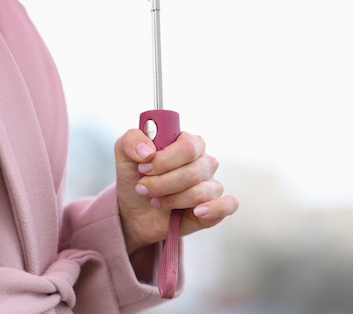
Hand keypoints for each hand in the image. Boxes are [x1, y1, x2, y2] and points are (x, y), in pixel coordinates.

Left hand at [115, 129, 238, 253]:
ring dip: (173, 200)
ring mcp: (211, 184)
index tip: (143, 168)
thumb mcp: (124, 154)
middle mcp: (203, 162)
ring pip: (202, 192)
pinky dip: (213, 209)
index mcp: (188, 142)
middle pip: (193, 171)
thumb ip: (131, 140)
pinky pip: (228, 205)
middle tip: (143, 188)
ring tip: (156, 201)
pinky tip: (196, 212)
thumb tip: (147, 151)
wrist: (134, 210)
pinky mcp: (215, 208)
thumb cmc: (135, 177)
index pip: (188, 146)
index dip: (164, 160)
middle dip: (162, 183)